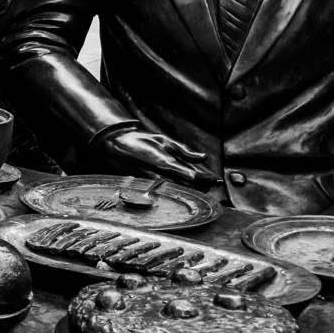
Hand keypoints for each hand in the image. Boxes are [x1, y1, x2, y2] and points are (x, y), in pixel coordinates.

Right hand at [99, 127, 216, 187]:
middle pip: (189, 189)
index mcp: (165, 163)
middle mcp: (160, 177)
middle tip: (211, 182)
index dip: (207, 179)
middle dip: (203, 186)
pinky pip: (169, 192)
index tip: (217, 179)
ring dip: (192, 190)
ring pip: (180, 193)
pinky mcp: (148, 187)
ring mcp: (153, 184)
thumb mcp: (164, 140)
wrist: (116, 145)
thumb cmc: (141, 140)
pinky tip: (184, 186)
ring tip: (201, 185)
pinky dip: (180, 190)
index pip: (193, 177)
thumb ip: (184, 151)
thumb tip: (203, 157)